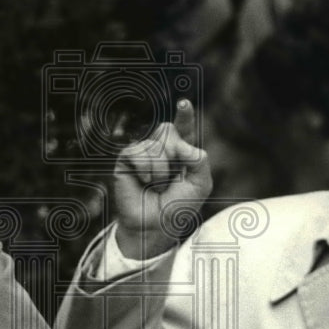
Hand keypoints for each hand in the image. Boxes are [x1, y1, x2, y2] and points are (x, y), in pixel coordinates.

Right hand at [113, 99, 212, 258]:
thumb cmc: (178, 207)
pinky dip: (146, 169)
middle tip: (171, 178)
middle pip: (168, 130)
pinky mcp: (127, 160)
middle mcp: (160, 148)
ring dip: (161, 170)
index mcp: (180, 152)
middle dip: (173, 154)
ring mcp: (143, 153)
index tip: (184, 104)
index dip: (184, 115)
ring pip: (155, 144)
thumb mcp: (201, 184)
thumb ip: (199, 159)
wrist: (155, 225)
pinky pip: (138, 152)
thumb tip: (179, 143)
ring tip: (157, 186)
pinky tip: (145, 182)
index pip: (183, 128)